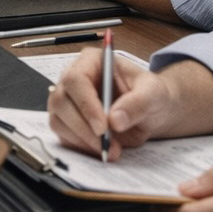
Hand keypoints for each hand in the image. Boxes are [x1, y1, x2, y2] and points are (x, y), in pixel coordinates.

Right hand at [48, 55, 212, 158]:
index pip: (75, 79)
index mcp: (91, 61)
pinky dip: (81, 147)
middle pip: (61, 101)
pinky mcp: (67, 121)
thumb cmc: (150, 95)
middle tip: (107, 144)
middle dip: (83, 128)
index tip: (102, 127)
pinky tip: (102, 150)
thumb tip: (115, 120)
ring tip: (110, 150)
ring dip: (82, 140)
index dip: (86, 104)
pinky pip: (64, 136)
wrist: (150, 111)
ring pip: (58, 121)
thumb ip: (138, 102)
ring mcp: (67, 100)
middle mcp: (73, 79)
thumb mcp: (153, 93)